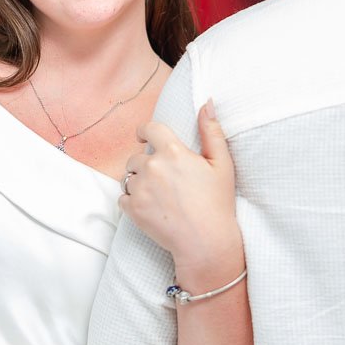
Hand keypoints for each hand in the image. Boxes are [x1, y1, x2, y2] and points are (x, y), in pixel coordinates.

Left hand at [121, 102, 239, 276]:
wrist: (204, 242)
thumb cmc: (217, 203)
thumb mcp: (222, 164)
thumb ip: (212, 131)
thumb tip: (208, 102)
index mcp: (173, 152)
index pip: (149, 129)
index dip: (144, 131)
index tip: (143, 136)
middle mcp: (152, 167)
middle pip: (136, 156)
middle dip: (145, 163)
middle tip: (163, 179)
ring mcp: (139, 188)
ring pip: (128, 176)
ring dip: (138, 181)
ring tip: (158, 195)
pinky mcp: (132, 208)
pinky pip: (122, 197)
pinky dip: (132, 201)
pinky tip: (151, 207)